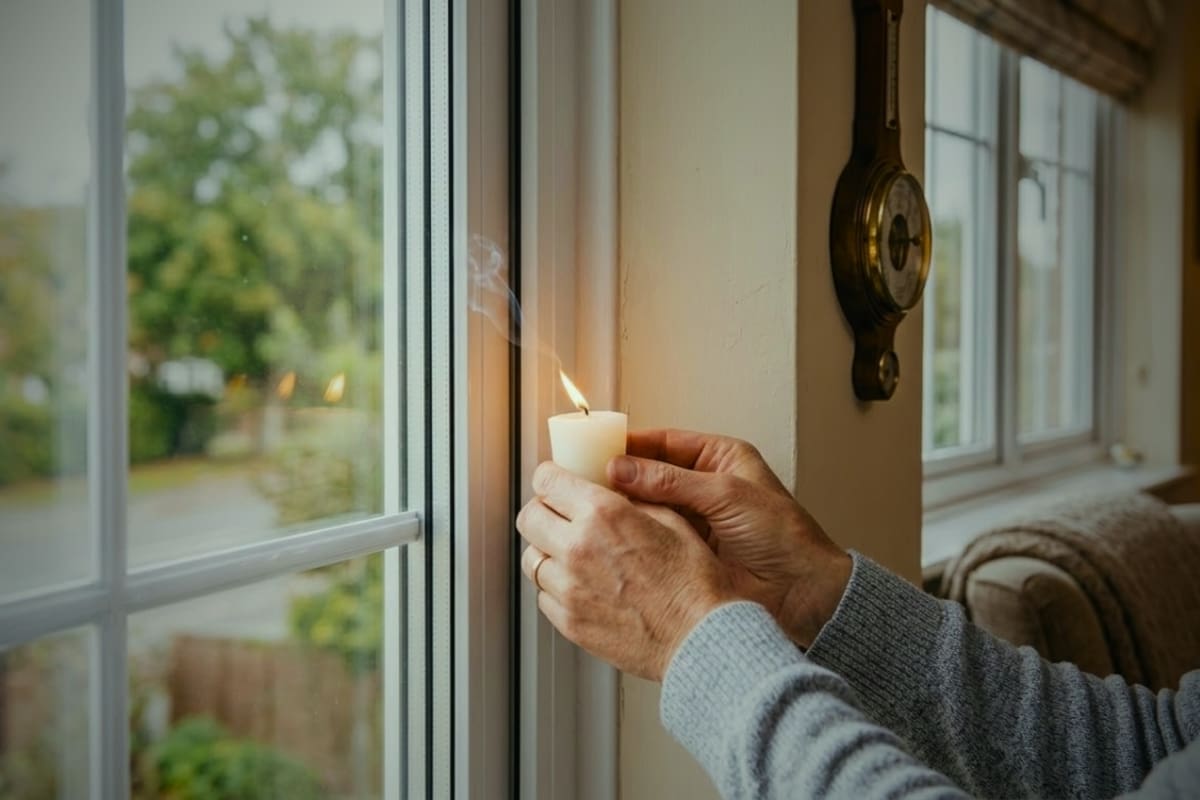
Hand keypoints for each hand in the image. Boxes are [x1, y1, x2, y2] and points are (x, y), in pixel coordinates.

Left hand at [516, 461, 736, 681]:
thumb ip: (633, 502)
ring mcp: (569, 588)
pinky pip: (544, 596)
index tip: (555, 483)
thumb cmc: (696, 583)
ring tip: (574, 557)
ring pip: (532, 559)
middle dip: (542, 512)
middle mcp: (578, 548)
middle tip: (559, 517)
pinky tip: (583, 587)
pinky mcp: (568, 621)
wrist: (701, 637)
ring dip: (548, 552)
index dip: (550, 479)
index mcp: (603, 515)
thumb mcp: (672, 521)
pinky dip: (557, 588)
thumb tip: (613, 493)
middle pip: (529, 518)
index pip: (547, 483)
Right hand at [608, 429, 850, 648]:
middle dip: (618, 477)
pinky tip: (609, 536)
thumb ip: (672, 481)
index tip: (595, 449)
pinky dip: (631, 536)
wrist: (804, 593)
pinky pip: (651, 537)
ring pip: (646, 507)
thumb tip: (622, 468)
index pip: (664, 443)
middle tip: (582, 478)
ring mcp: (693, 521)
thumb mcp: (727, 496)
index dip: (629, 445)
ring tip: (588, 507)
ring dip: (621, 508)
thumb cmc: (785, 537)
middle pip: (649, 474)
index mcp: (719, 459)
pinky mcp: (686, 551)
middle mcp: (703, 487)